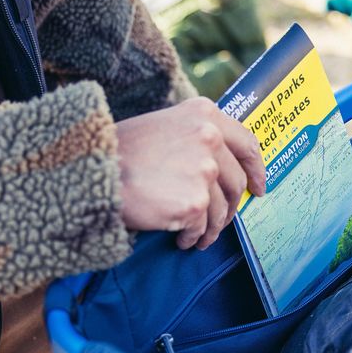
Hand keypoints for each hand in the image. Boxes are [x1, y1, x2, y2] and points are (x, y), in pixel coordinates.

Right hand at [116, 97, 265, 249]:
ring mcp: (204, 171)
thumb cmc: (120, 151)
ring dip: (210, 228)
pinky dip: (191, 236)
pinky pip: (201, 228)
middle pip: (235, 183)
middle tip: (221, 221)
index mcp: (204, 114)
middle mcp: (209, 138)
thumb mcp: (163, 127)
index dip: (256, 169)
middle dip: (230, 207)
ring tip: (196, 237)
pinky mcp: (194, 203)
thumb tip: (219, 168)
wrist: (93, 171)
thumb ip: (195, 139)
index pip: (246, 143)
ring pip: (220, 210)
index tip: (258, 187)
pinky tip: (179, 238)